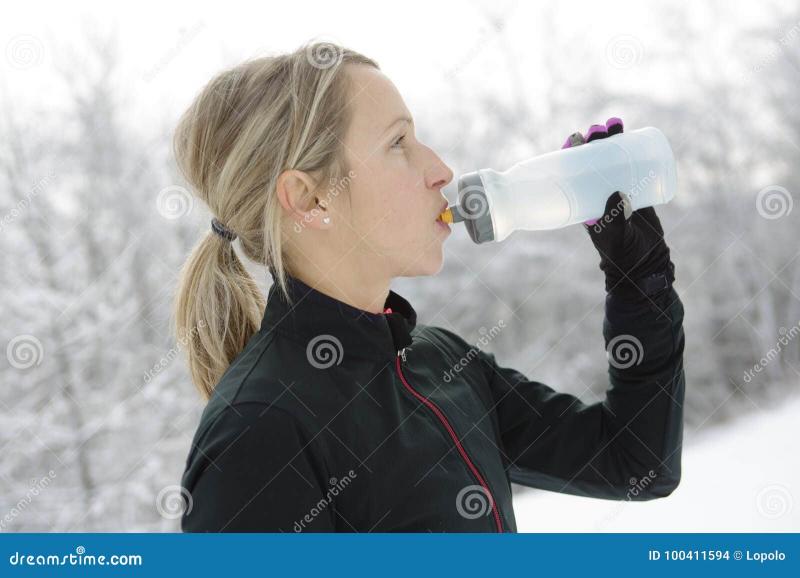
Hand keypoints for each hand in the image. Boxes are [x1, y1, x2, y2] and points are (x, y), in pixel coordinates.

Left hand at [562, 117, 674, 299]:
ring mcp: (617, 188)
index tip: (574, 139)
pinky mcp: (636, 188)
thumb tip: (618, 194)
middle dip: (593, 141)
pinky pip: (633, 164)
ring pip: (612, 157)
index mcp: (583, 200)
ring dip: (611, 139)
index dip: (571, 153)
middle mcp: (597, 191)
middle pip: (591, 159)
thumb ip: (615, 219)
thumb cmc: (623, 253)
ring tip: (614, 124)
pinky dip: (633, 148)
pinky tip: (633, 134)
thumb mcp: (614, 236)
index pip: (572, 172)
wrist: (644, 262)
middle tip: (597, 130)